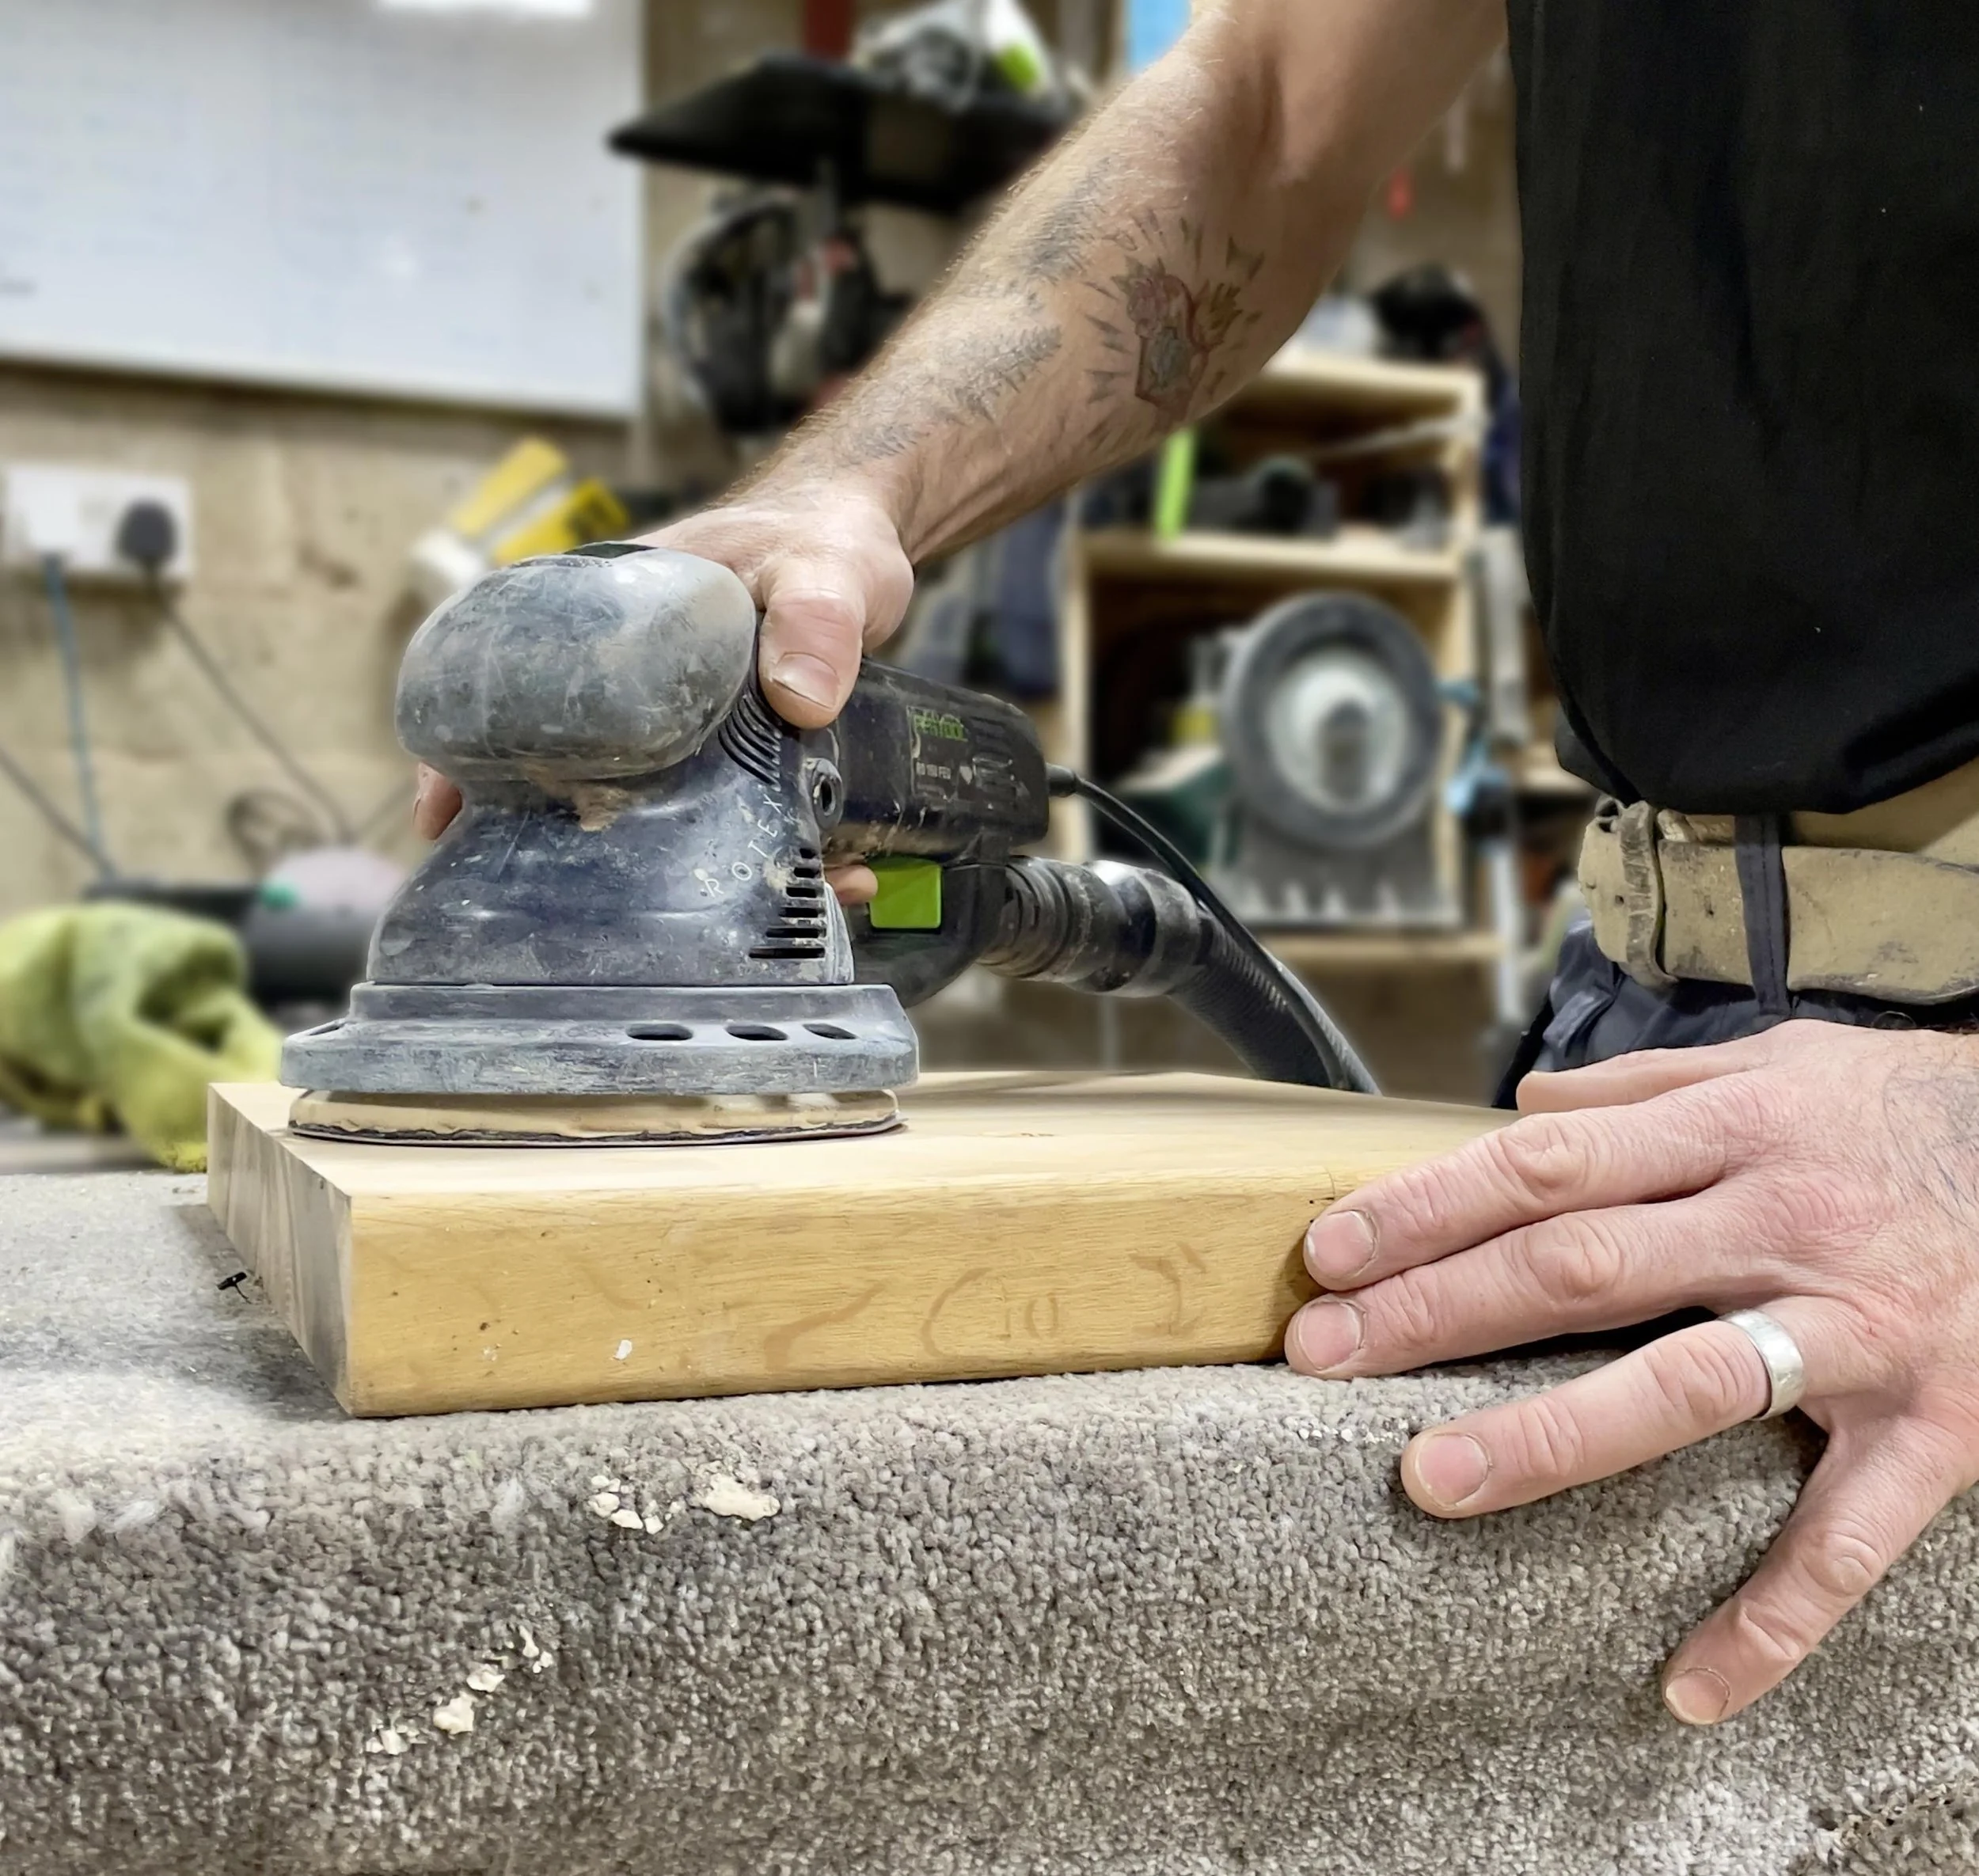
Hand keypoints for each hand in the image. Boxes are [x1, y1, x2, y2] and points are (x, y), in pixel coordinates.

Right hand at [411, 486, 915, 906]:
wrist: (875, 548)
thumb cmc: (826, 536)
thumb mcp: (822, 567)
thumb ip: (816, 617)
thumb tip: (801, 698)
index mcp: (612, 619)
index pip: (507, 682)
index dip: (467, 752)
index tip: (445, 813)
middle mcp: (634, 685)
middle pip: (569, 770)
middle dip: (563, 842)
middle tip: (570, 906)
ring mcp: (685, 734)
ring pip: (655, 814)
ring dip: (680, 870)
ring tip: (736, 916)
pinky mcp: (744, 767)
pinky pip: (736, 824)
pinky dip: (768, 861)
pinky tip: (820, 885)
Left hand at [1285, 1020, 1978, 1722]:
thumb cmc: (1906, 1115)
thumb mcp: (1781, 1060)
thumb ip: (1648, 1083)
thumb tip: (1527, 1106)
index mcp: (1732, 1131)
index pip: (1545, 1167)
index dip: (1429, 1206)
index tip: (1331, 1251)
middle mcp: (1780, 1221)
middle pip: (1580, 1266)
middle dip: (1437, 1310)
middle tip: (1319, 1353)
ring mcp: (1856, 1328)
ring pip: (1686, 1385)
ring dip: (1552, 1438)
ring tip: (1431, 1481)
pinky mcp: (1935, 1427)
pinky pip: (1848, 1535)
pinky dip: (1774, 1614)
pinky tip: (1690, 1682)